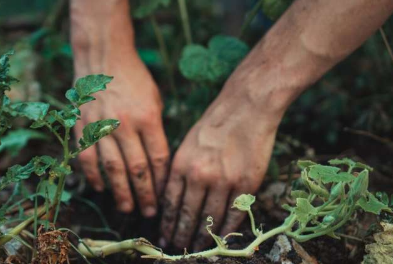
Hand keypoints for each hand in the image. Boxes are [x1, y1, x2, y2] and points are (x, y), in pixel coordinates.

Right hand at [72, 45, 168, 216]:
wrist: (104, 58)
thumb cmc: (136, 80)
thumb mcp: (155, 101)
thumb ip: (156, 130)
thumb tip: (158, 162)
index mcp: (148, 118)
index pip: (158, 158)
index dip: (162, 181)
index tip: (165, 196)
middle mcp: (125, 125)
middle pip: (137, 169)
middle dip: (145, 194)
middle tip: (149, 213)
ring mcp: (102, 126)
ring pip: (112, 168)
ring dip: (120, 192)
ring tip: (128, 208)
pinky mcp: (83, 126)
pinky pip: (88, 157)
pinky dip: (94, 176)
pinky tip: (101, 189)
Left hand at [160, 73, 282, 250]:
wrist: (246, 107)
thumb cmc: (215, 122)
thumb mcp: (188, 142)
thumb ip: (180, 170)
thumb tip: (174, 198)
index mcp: (181, 164)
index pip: (170, 203)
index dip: (167, 224)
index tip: (165, 236)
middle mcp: (199, 175)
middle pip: (187, 215)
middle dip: (181, 236)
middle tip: (177, 249)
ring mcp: (223, 181)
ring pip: (210, 219)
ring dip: (202, 237)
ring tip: (197, 249)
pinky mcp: (246, 183)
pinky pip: (234, 214)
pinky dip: (226, 230)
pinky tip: (221, 239)